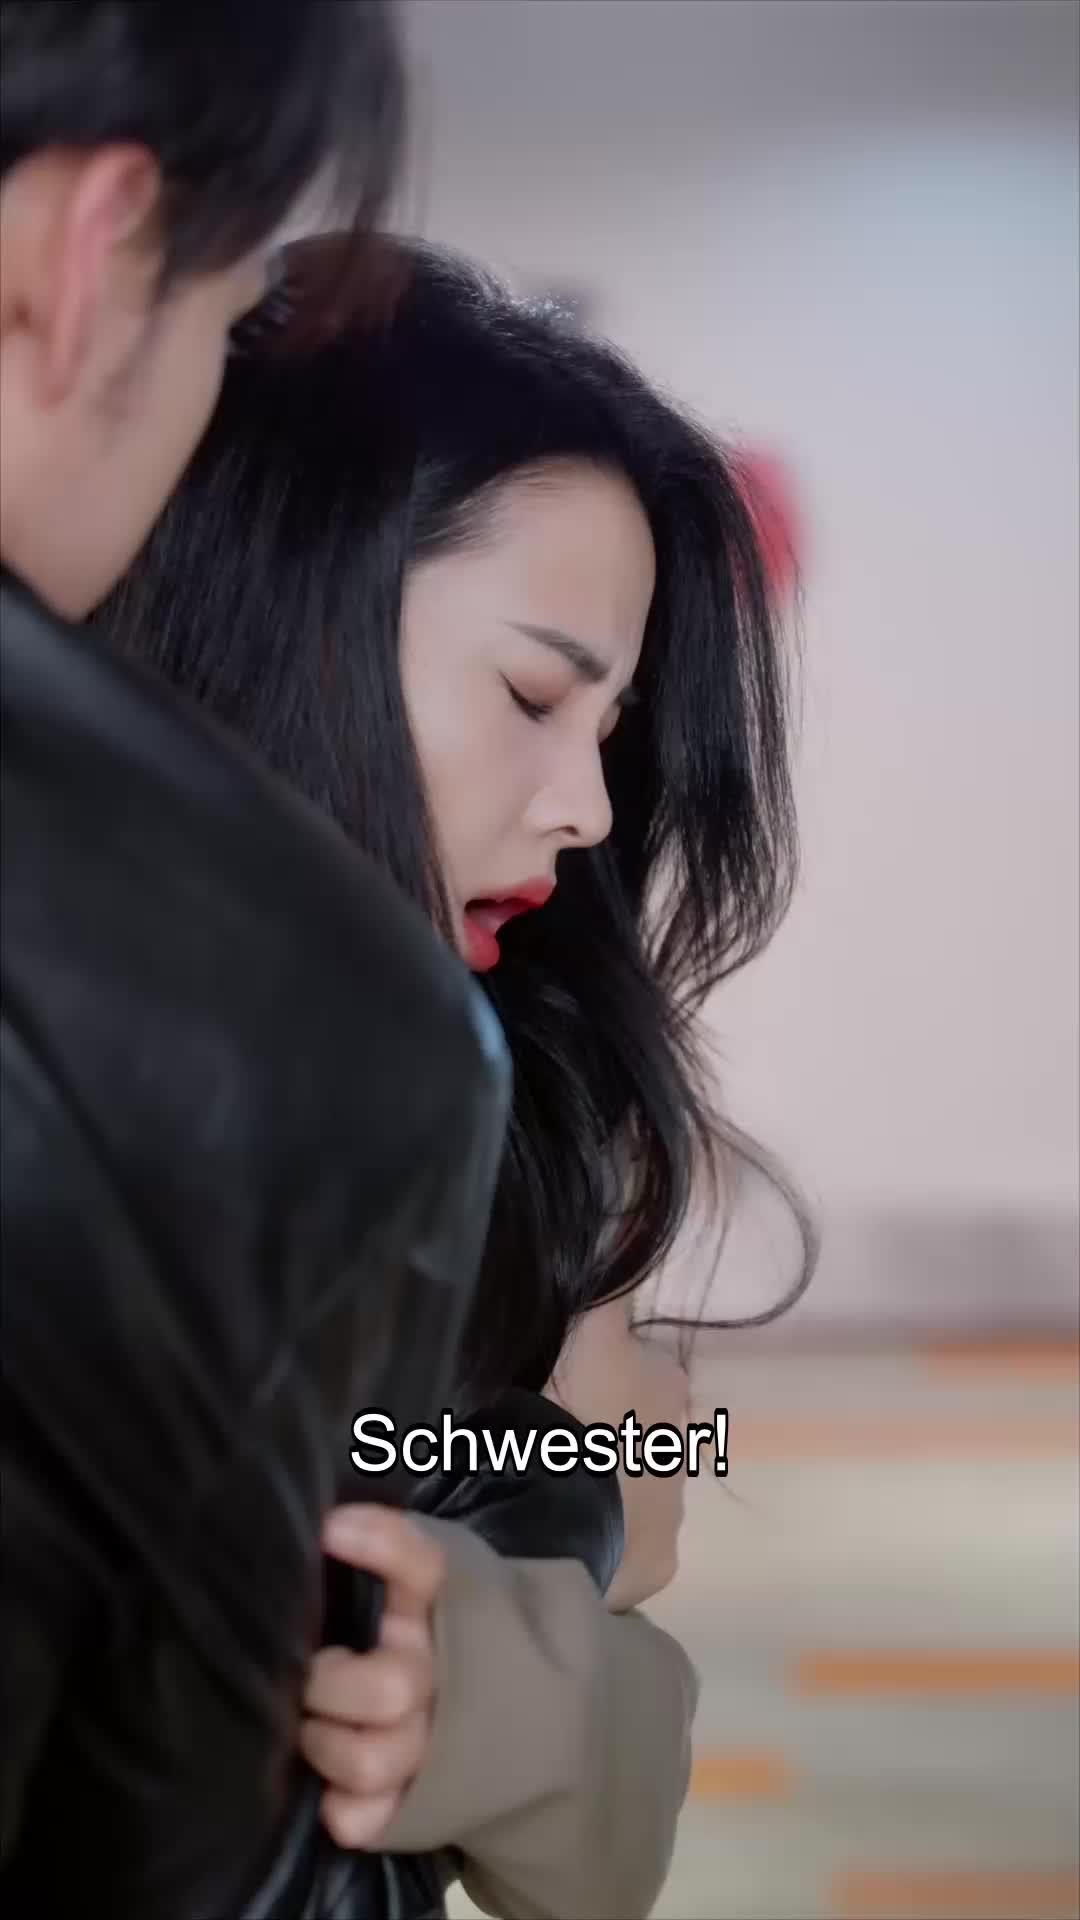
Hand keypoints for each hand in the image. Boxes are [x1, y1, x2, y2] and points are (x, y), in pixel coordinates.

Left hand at [299, 1504, 444, 1848]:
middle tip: (310, 1676)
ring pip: (370, 1759)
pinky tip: (331, 1783)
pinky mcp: (409, 1805)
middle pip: (390, 1689)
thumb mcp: (404, 1581)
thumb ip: (376, 1555)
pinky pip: (363, 1820)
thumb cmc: (407, 1630)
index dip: (381, 1545)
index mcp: (441, 1608)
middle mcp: (438, 1676)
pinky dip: (339, 1805)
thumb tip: (317, 1529)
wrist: (484, 1711)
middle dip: (328, 1683)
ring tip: (313, 1727)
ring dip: (325, 1744)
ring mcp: (428, 1746)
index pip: (421, 1565)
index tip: (330, 1531)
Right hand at [545, 1294, 689, 1612]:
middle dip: (600, 1435)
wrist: (555, 1504)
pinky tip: (558, 1534)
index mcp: (667, 1385)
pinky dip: (595, 1541)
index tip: (548, 1385)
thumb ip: (610, 1276)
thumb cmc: (567, 1403)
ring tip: (542, 1489)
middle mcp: (682, 1447)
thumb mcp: (585, 1323)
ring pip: (627, 1493)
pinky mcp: (653, 1566)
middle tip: (540, 1439)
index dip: (590, 1374)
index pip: (633, 1369)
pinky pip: (621, 1548)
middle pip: (633, 1433)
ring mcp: (672, 1514)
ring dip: (595, 1489)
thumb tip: (639, 1208)